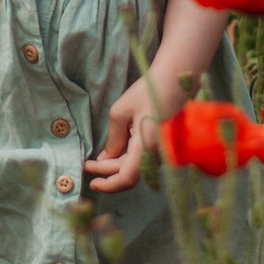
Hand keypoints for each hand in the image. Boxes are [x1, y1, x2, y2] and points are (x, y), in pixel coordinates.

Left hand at [85, 77, 153, 192]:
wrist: (175, 79)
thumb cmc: (147, 91)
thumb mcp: (120, 112)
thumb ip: (113, 140)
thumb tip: (105, 159)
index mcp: (147, 147)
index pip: (126, 179)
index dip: (108, 185)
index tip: (91, 182)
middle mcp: (158, 155)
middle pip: (129, 173)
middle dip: (106, 171)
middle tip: (87, 165)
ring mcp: (163, 152)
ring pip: (136, 168)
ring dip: (117, 166)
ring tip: (96, 159)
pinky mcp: (164, 147)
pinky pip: (144, 159)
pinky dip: (128, 159)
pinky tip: (115, 152)